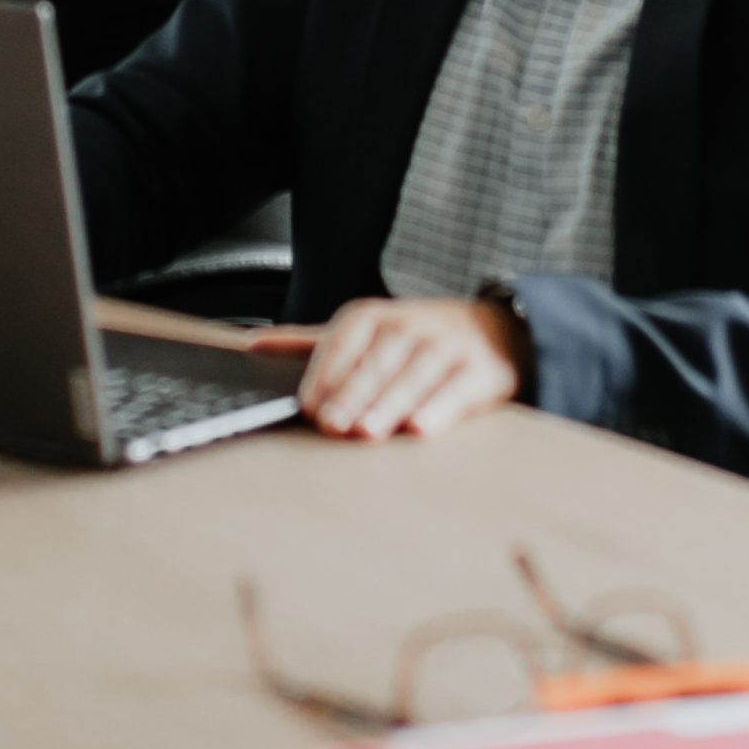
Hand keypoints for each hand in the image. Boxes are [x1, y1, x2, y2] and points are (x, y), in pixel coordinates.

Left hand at [256, 293, 524, 439]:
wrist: (496, 331)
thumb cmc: (415, 338)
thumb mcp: (365, 331)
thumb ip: (312, 343)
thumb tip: (253, 344)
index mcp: (374, 317)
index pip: (344, 343)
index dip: (326, 375)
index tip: (310, 407)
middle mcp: (410, 326)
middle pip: (377, 363)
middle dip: (353, 394)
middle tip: (333, 425)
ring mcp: (446, 347)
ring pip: (413, 376)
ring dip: (389, 404)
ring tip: (368, 431)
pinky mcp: (479, 371)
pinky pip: (456, 391)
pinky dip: (438, 409)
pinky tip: (420, 428)